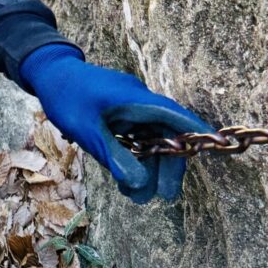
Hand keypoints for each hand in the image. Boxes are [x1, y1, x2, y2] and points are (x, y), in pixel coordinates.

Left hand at [19, 44, 213, 203]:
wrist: (47, 72)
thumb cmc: (66, 96)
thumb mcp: (88, 130)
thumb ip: (114, 156)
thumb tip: (141, 184)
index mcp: (136, 99)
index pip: (176, 116)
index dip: (198, 132)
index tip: (220, 146)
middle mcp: (138, 102)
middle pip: (166, 135)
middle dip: (167, 166)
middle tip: (165, 196)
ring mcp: (129, 107)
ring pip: (150, 139)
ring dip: (148, 166)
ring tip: (137, 196)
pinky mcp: (119, 113)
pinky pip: (135, 137)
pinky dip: (133, 157)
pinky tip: (126, 181)